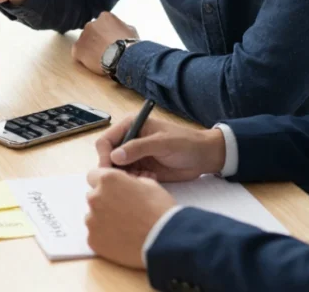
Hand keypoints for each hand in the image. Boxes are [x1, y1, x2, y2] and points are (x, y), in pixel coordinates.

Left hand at [72, 11, 138, 75]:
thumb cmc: (130, 44)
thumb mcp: (130, 30)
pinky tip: (93, 64)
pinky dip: (84, 58)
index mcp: (105, 17)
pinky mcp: (77, 49)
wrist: (123, 57)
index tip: (111, 40)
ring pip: (84, 42)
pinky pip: (78, 53)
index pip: (103, 23)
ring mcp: (83, 36)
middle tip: (105, 50)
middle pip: (92, 31)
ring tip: (100, 59)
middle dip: (97, 39)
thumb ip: (121, 27)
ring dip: (90, 48)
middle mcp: (91, 23)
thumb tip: (119, 30)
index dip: (107, 33)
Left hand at [85, 169, 175, 269]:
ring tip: (125, 227)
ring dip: (104, 219)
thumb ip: (128, 181)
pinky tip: (122, 239)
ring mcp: (92, 220)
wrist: (164, 241)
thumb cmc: (160, 210)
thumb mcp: (148, 184)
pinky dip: (105, 236)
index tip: (114, 190)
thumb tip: (123, 185)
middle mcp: (95, 198)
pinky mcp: (93, 240)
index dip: (105, 183)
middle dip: (105, 201)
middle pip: (94, 196)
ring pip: (93, 217)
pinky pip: (96, 235)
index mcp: (107, 180)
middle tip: (124, 211)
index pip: (93, 175)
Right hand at [95, 116, 224, 181]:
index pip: (106, 141)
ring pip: (118, 170)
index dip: (104, 156)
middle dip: (115, 170)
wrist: (204, 157)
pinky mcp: (142, 169)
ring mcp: (135, 156)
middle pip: (108, 157)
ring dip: (127, 177)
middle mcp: (129, 140)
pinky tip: (151, 180)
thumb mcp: (162, 143)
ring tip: (144, 178)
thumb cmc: (185, 143)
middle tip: (128, 179)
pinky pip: (129, 178)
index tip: (109, 171)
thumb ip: (138, 148)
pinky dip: (136, 182)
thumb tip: (114, 157)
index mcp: (131, 126)